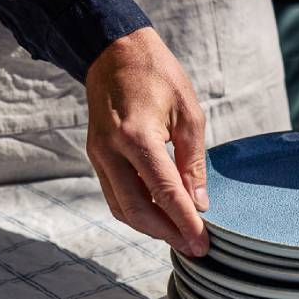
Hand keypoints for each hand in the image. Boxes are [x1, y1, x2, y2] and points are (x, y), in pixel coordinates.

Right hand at [85, 27, 209, 255]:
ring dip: (151, 227)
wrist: (113, 51)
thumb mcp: (188, 113)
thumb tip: (199, 204)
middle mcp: (112, 151)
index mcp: (137, 137)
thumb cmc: (157, 75)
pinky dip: (136, 211)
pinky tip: (159, 216)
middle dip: (168, 234)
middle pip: (138, 211)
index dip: (185, 223)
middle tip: (194, 247)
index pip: (165, 193)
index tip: (203, 244)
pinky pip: (114, 195)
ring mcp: (98, 155)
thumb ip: (193, 162)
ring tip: (179, 236)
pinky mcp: (95, 156)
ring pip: (122, 208)